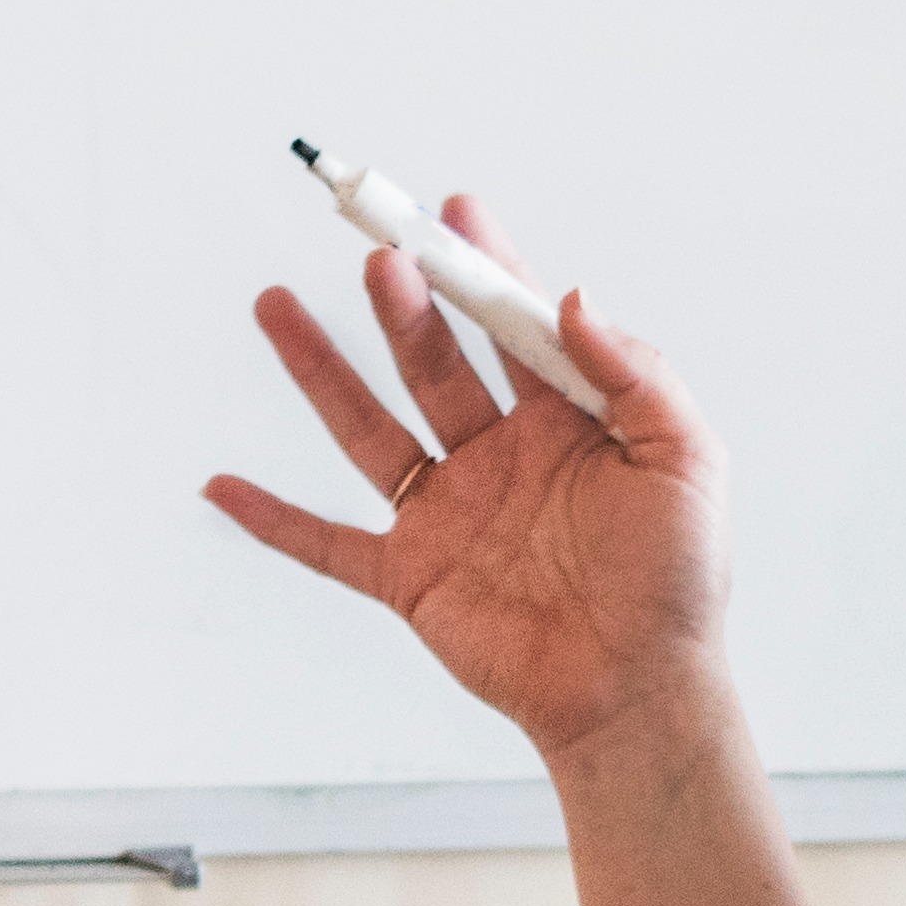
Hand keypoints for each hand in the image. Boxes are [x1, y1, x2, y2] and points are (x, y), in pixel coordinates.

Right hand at [198, 199, 727, 769]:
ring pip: (367, 429)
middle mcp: (497, 457)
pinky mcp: (412, 578)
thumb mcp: (686, 460)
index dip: (486, 269)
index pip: (512, 328)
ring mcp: (448, 515)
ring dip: (321, 370)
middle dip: (407, 305)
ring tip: (277, 306)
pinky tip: (219, 485)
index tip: (456, 211)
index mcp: (565, 422)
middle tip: (384, 254)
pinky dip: (270, 520)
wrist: (641, 693)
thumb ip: (638, 375)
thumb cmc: (678, 584)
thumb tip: (574, 299)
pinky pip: (327, 544)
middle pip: (433, 362)